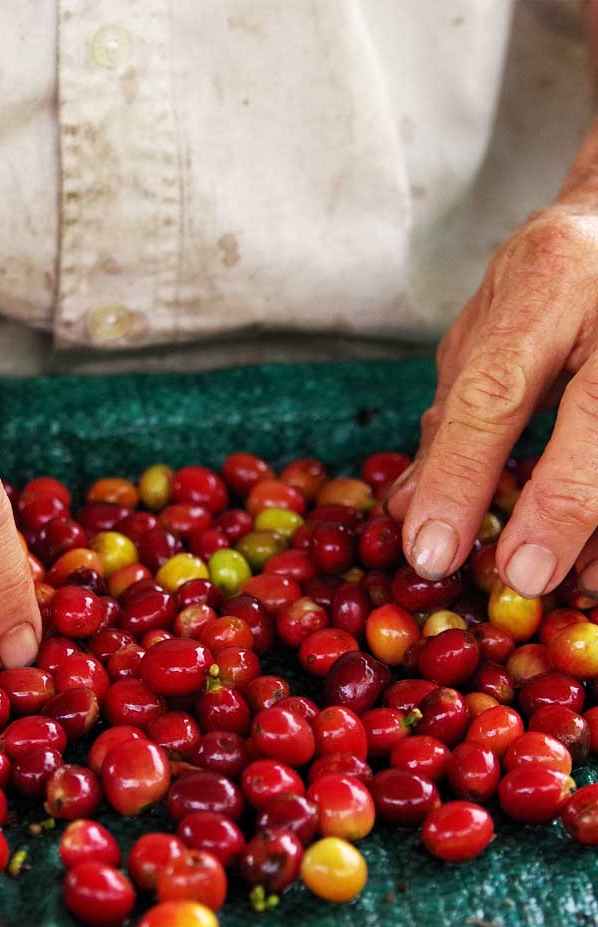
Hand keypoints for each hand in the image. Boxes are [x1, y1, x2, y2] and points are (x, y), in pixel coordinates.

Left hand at [388, 198, 597, 598]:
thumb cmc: (557, 279)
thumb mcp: (491, 325)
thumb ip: (454, 414)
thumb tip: (409, 509)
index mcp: (547, 280)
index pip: (495, 389)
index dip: (461, 477)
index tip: (431, 551)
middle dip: (562, 504)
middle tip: (524, 578)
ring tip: (579, 585)